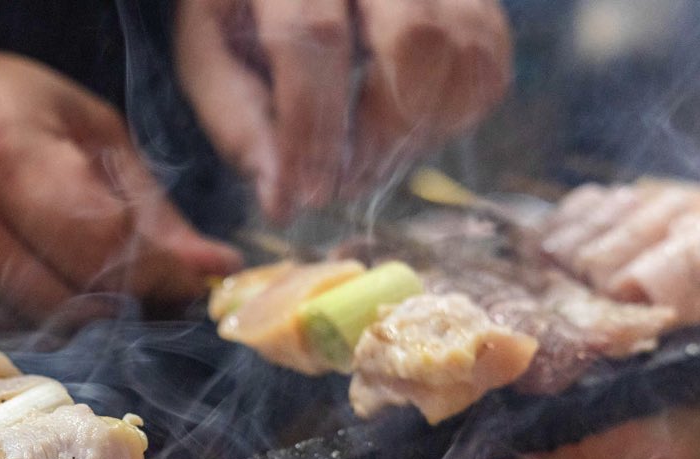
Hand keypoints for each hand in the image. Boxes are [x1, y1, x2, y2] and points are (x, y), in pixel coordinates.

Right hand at [0, 49, 241, 326]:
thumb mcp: (84, 128)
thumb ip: (150, 207)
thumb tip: (214, 271)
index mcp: (1, 152)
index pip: (99, 244)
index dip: (154, 273)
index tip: (183, 280)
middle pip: (70, 299)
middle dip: (121, 301)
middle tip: (141, 285)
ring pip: (37, 329)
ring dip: (81, 317)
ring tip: (84, 274)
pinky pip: (0, 337)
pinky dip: (35, 321)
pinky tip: (33, 280)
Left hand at [175, 0, 511, 219]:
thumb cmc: (239, 15)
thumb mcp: (210, 56)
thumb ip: (238, 122)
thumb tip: (281, 200)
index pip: (314, 36)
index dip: (313, 127)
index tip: (306, 195)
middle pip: (413, 38)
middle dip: (381, 132)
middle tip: (344, 185)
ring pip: (464, 47)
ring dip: (420, 129)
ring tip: (368, 161)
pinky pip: (489, 59)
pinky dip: (455, 114)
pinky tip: (404, 131)